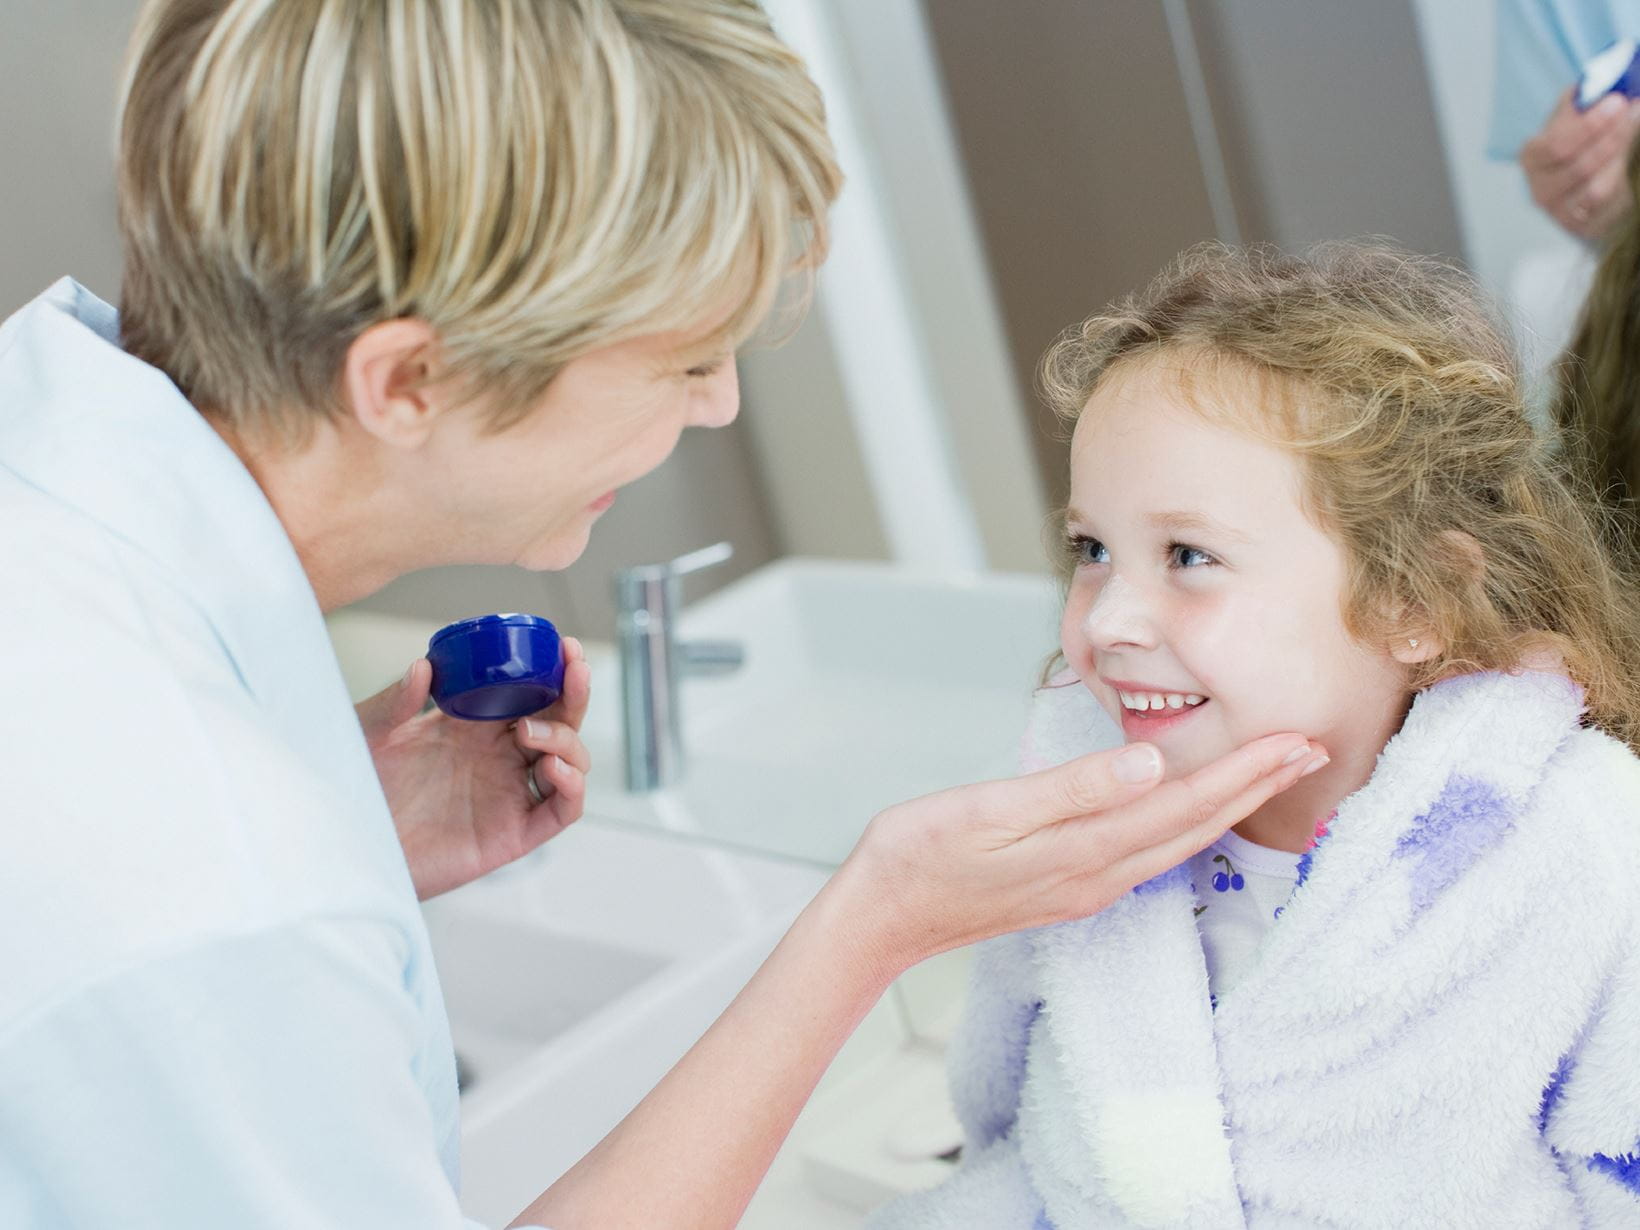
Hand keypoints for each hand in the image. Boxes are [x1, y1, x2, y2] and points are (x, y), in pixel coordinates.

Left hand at [356, 638, 592, 899]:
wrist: (347, 849)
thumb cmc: (356, 792)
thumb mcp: (369, 735)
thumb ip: (394, 701)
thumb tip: (424, 666)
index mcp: (473, 727)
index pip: (529, 693)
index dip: (553, 671)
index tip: (562, 647)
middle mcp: (499, 759)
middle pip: (559, 722)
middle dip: (574, 694)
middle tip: (573, 669)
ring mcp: (509, 795)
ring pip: (570, 762)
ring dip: (566, 740)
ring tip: (530, 730)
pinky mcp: (512, 835)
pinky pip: (562, 811)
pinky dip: (573, 788)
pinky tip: (554, 768)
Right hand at [837, 733, 1326, 972]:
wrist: (881, 916)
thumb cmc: (921, 854)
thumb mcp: (990, 811)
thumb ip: (1073, 788)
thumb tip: (1152, 762)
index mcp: (1085, 851)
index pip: (1185, 804)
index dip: (1244, 772)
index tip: (1295, 740)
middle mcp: (1099, 874)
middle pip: (1197, 826)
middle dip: (1258, 787)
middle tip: (1311, 749)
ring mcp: (1087, 885)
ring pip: (1179, 841)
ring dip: (1232, 804)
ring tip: (1272, 773)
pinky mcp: (1070, 885)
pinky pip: (1152, 851)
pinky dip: (1191, 822)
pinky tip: (1197, 809)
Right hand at [1520, 89, 1639, 238]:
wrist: (1582, 179)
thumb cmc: (1579, 141)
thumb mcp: (1574, 115)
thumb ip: (1583, 100)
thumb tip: (1606, 82)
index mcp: (1532, 157)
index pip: (1556, 145)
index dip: (1588, 125)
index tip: (1618, 101)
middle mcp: (1540, 188)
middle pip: (1578, 166)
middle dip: (1611, 137)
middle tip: (1635, 110)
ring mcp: (1560, 212)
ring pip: (1596, 188)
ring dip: (1621, 156)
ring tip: (1636, 125)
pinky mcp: (1584, 226)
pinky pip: (1609, 204)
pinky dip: (1623, 177)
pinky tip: (1631, 156)